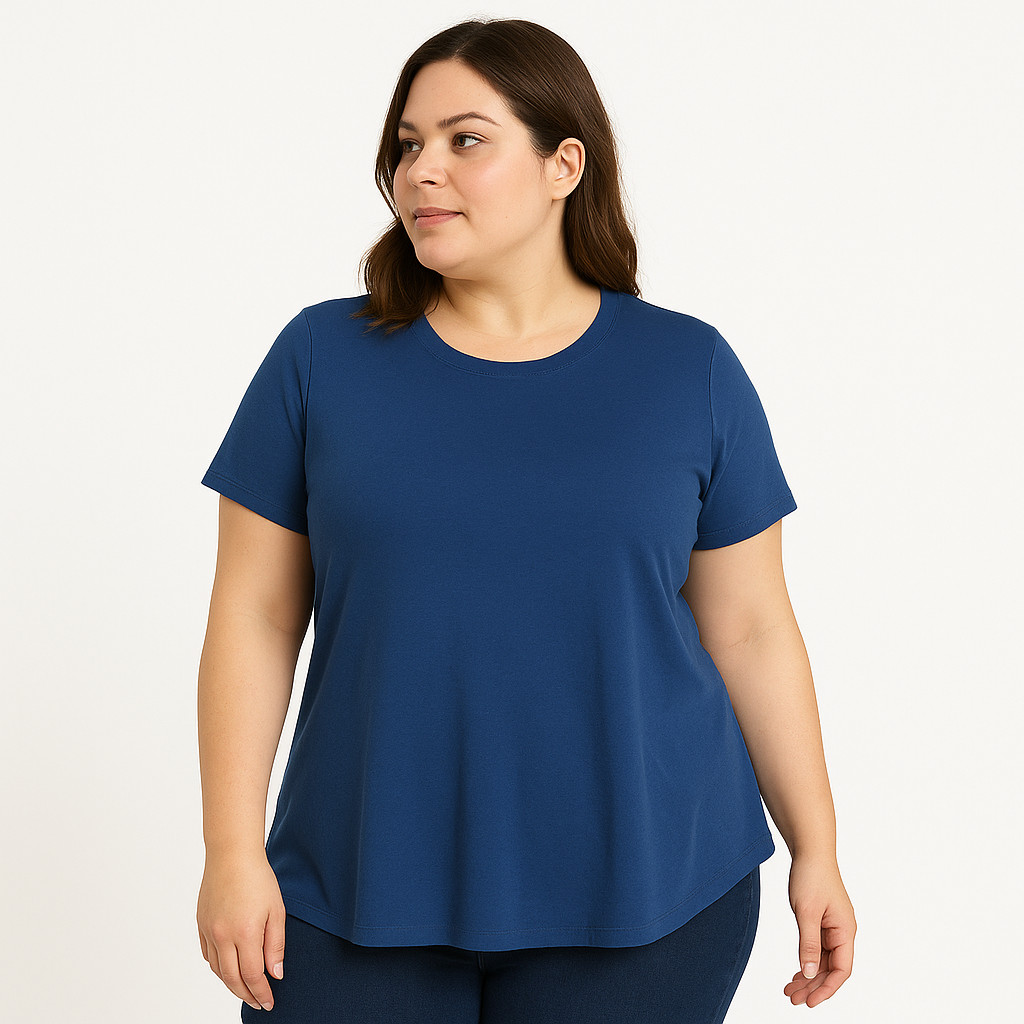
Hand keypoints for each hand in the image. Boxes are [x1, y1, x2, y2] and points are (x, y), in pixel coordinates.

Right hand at [197, 850, 286, 1011]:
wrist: (232, 854)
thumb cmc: (258, 878)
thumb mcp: (276, 911)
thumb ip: (276, 945)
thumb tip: (275, 974)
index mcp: (244, 933)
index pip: (252, 975)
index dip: (261, 992)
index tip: (269, 1002)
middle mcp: (222, 936)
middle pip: (232, 979)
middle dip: (246, 995)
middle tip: (259, 1003)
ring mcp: (208, 931)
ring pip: (218, 970)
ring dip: (232, 984)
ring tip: (246, 989)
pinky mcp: (201, 924)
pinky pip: (208, 955)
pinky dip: (218, 967)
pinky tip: (228, 968)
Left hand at [783, 853, 855, 1006]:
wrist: (810, 851)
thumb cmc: (811, 876)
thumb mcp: (806, 912)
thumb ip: (809, 944)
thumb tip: (810, 973)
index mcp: (845, 930)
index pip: (842, 970)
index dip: (827, 988)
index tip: (810, 1002)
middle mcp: (842, 931)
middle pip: (832, 968)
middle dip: (813, 986)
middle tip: (793, 998)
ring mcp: (833, 926)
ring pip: (824, 960)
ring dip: (808, 976)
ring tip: (790, 989)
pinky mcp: (823, 921)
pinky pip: (818, 948)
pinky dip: (807, 960)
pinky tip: (797, 971)